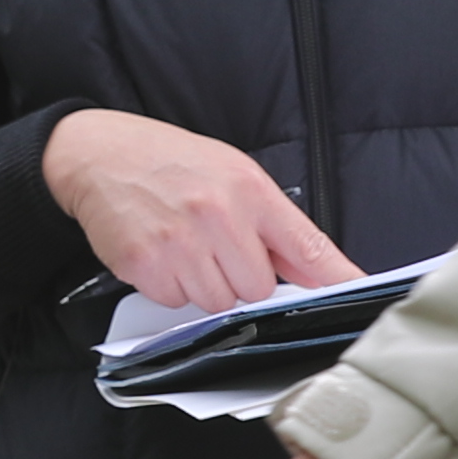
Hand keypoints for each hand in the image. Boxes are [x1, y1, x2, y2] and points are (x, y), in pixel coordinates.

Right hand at [42, 110, 359, 313]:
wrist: (100, 154)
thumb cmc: (171, 163)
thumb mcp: (232, 174)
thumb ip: (275, 224)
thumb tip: (319, 271)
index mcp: (248, 189)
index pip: (305, 246)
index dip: (334, 278)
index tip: (357, 295)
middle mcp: (217, 214)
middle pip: (257, 289)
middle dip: (240, 277)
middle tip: (216, 245)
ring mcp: (179, 242)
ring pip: (218, 303)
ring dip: (205, 285)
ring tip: (186, 246)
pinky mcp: (145, 265)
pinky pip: (177, 304)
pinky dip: (171, 287)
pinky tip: (162, 254)